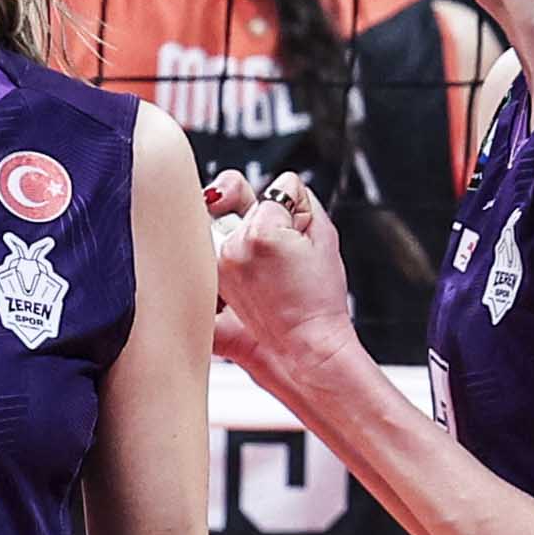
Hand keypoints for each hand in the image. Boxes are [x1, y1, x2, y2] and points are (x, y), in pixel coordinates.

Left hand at [203, 168, 362, 399]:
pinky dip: (221, 259)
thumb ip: (299, 197)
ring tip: (267, 270)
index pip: (278, 190)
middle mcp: (232, 247)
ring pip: (226, 226)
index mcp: (262, 232)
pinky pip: (208, 253)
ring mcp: (218, 268)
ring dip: (241, 237)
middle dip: (261, 216)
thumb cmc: (319, 301)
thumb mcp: (325, 236)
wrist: (306, 348)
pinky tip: (240, 276)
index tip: (301, 236)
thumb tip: (278, 186)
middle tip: (278, 248)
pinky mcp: (210, 285)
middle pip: (246, 204)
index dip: (296, 210)